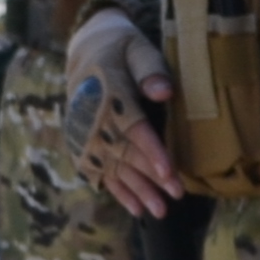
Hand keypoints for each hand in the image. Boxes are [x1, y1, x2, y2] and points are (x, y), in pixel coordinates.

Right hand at [63, 9, 184, 217]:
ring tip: (160, 212)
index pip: (132, 125)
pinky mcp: (83, 142)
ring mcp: (85, 132)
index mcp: (107, 90)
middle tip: (176, 197)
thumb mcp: (138, 47)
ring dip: (136, 191)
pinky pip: (98, 171)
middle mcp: (92, 115)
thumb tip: (164, 92)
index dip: (151, 150)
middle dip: (150, 177)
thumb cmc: (122, 47)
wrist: (86, 49)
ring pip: (112, 166)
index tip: (169, 172)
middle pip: (124, 152)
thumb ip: (151, 68)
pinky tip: (137, 209)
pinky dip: (117, 190)